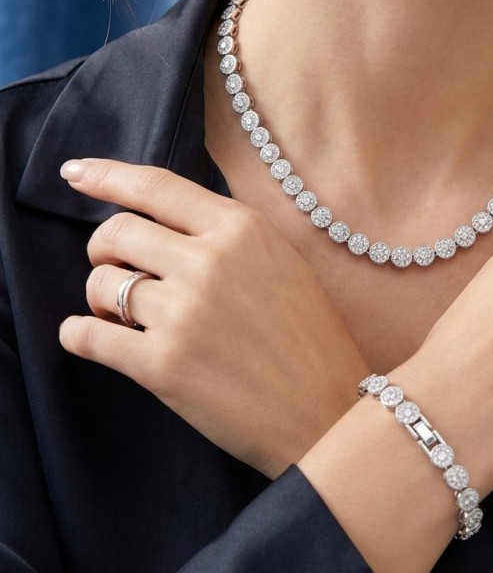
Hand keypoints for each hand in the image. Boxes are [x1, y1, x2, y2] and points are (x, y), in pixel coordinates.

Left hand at [58, 158, 369, 478]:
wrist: (327, 407)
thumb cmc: (309, 335)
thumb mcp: (282, 261)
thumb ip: (227, 234)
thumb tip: (163, 221)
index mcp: (242, 229)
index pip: (157, 186)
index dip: (107, 176)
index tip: (76, 173)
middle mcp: (209, 261)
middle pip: (116, 230)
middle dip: (104, 249)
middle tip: (118, 269)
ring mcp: (183, 313)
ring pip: (99, 282)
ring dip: (99, 297)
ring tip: (123, 315)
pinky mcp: (162, 365)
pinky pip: (85, 335)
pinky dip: (78, 333)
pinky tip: (91, 335)